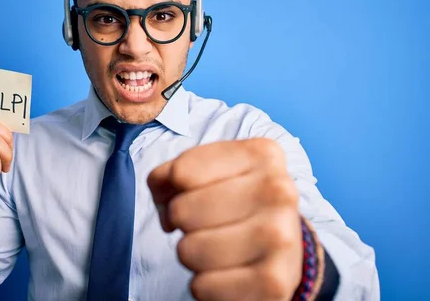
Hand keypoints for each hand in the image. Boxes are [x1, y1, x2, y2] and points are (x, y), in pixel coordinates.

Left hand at [147, 138, 302, 300]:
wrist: (283, 247)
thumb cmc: (236, 202)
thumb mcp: (211, 171)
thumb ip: (175, 169)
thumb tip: (159, 185)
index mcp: (262, 155)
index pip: (181, 173)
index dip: (173, 189)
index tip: (193, 194)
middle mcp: (279, 192)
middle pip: (182, 211)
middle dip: (182, 222)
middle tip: (205, 225)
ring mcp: (280, 238)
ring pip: (188, 250)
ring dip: (191, 255)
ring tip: (216, 248)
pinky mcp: (273, 284)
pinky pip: (202, 286)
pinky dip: (204, 285)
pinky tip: (227, 273)